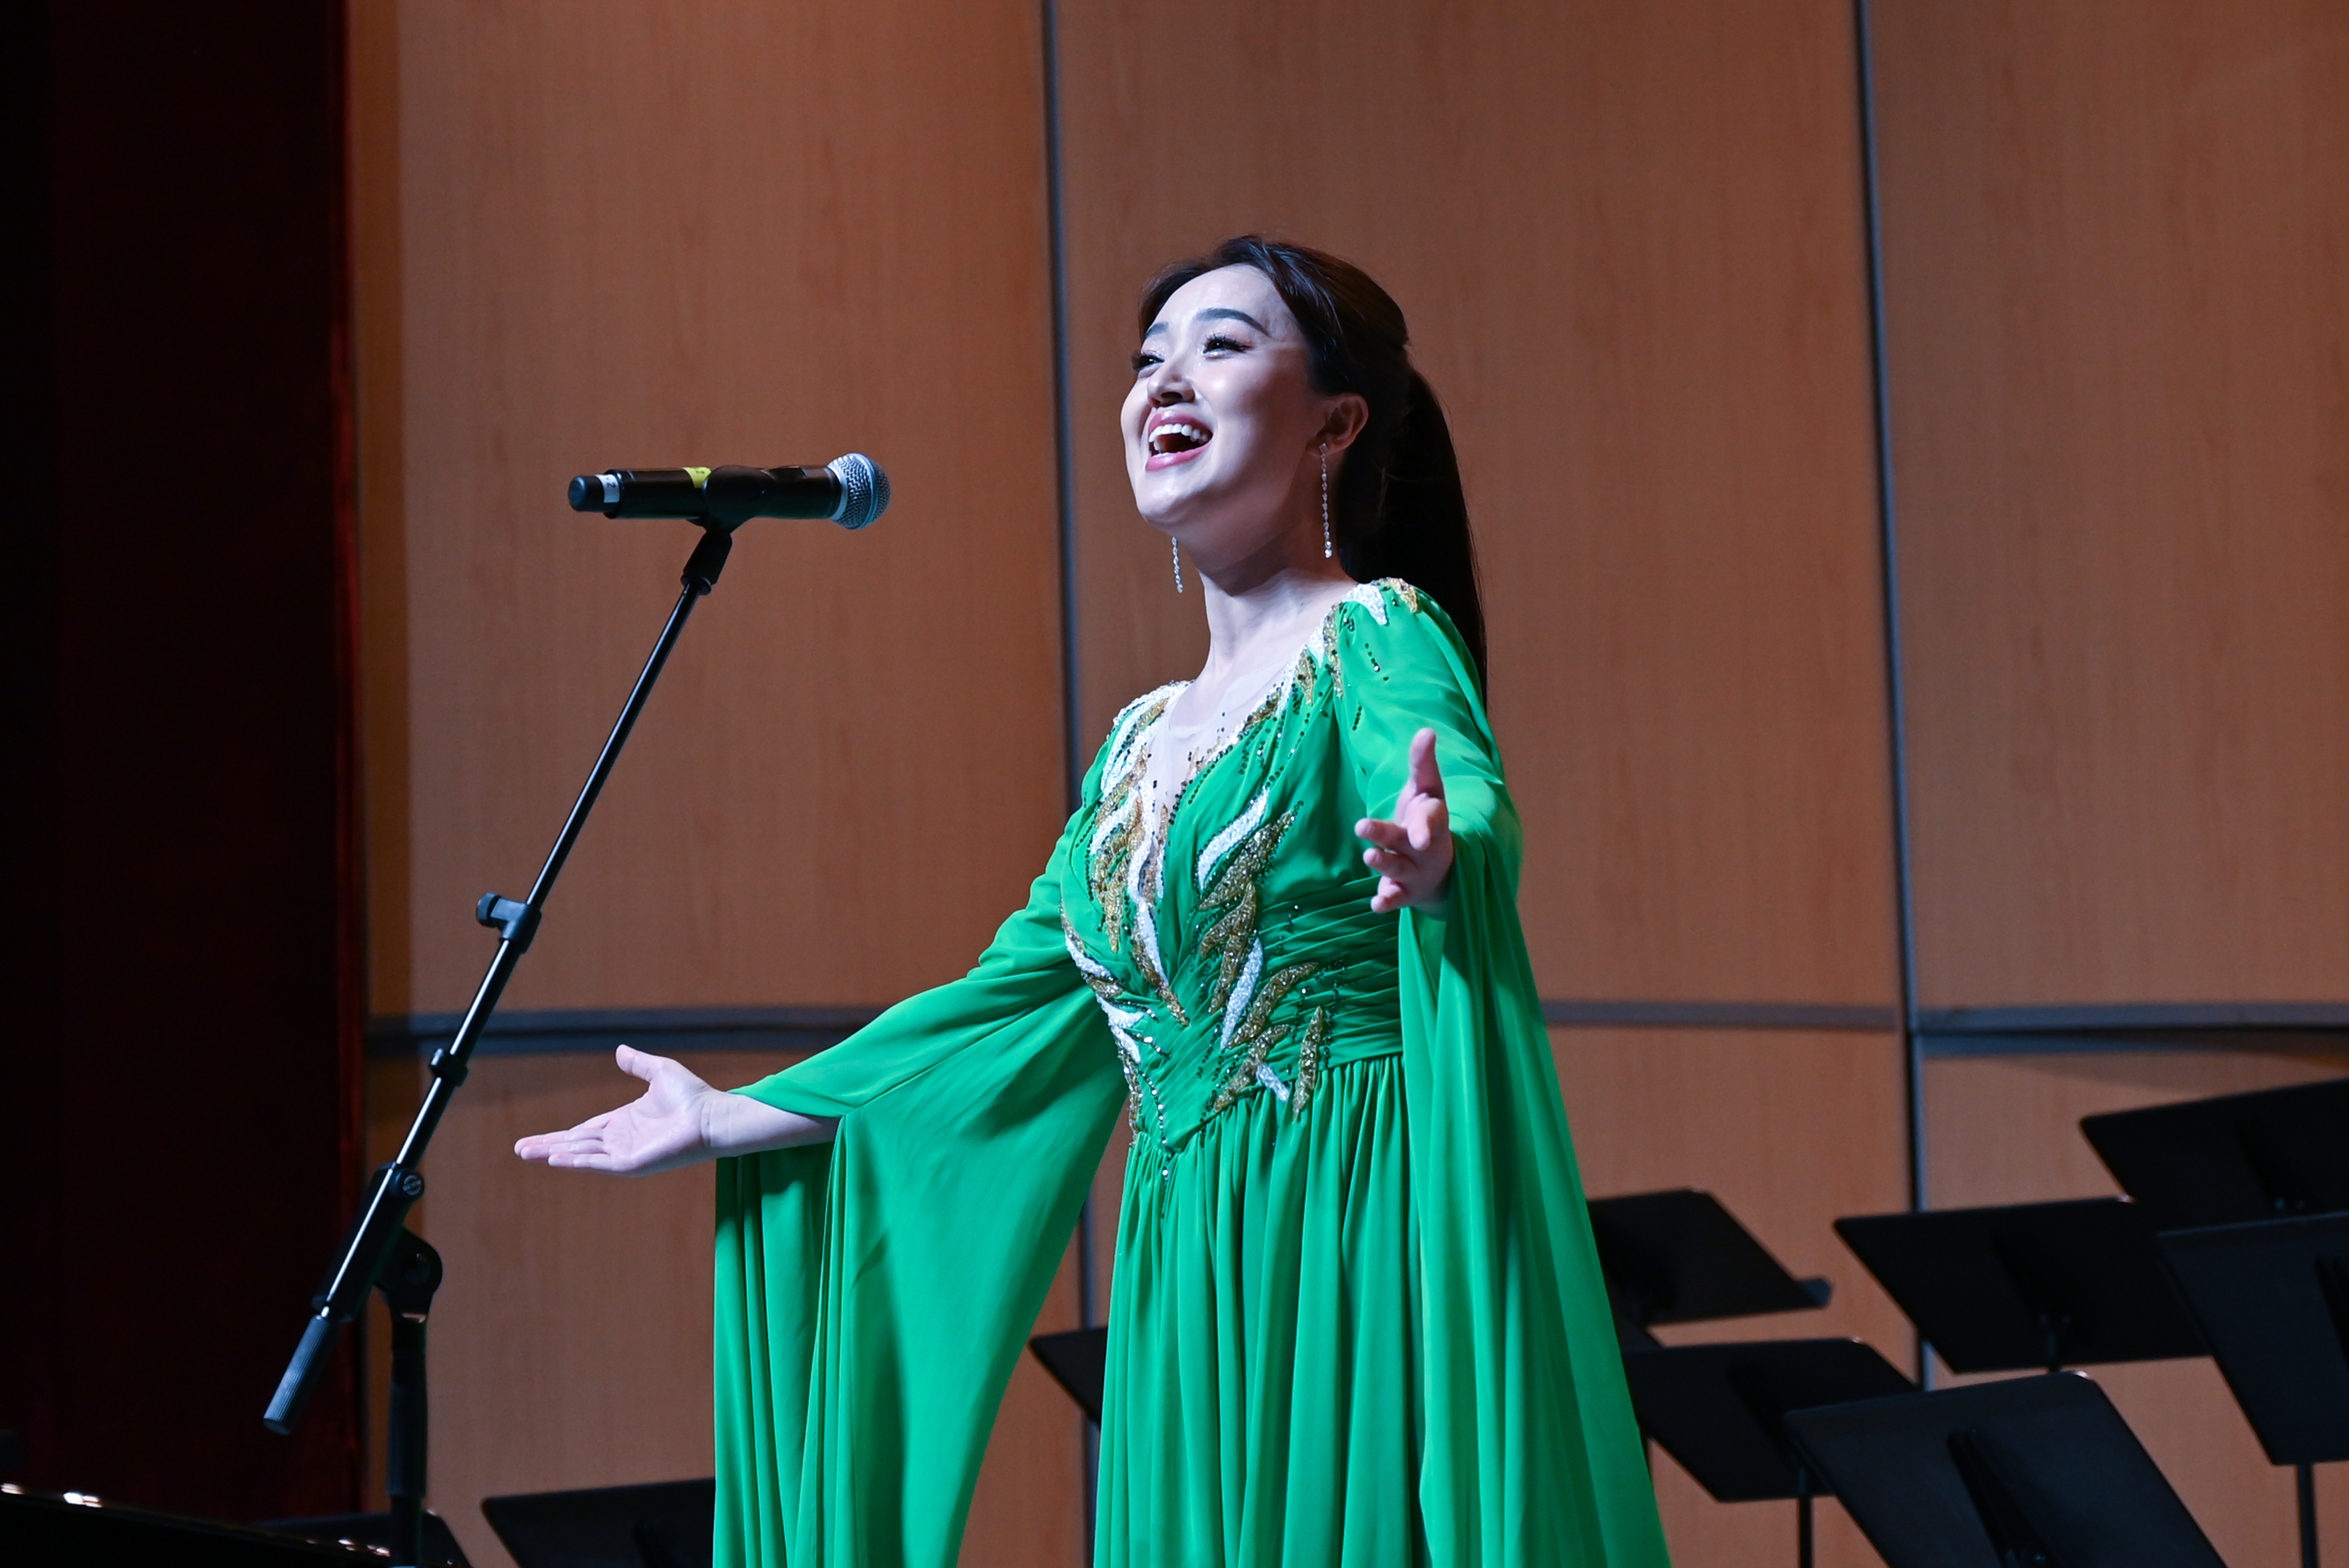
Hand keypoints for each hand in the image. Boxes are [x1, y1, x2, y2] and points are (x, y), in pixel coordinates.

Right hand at [514, 1045, 725, 1175]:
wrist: (713, 1115)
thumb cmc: (694, 1096)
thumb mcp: (660, 1072)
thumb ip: (638, 1063)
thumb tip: (620, 1050)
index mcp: (625, 1121)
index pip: (584, 1131)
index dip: (559, 1135)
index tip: (535, 1140)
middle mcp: (622, 1139)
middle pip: (576, 1144)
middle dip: (547, 1146)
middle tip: (519, 1150)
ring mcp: (627, 1153)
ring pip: (582, 1154)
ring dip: (555, 1153)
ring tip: (527, 1154)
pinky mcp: (634, 1163)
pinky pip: (600, 1164)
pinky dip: (577, 1162)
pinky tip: (556, 1159)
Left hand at [1355, 727, 1452, 914]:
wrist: (1443, 870)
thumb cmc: (1426, 821)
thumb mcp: (1427, 792)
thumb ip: (1423, 764)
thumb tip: (1426, 730)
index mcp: (1432, 821)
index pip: (1432, 818)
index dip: (1427, 823)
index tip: (1425, 825)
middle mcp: (1424, 848)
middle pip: (1405, 841)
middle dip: (1387, 835)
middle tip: (1364, 827)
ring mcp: (1414, 871)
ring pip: (1397, 869)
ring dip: (1383, 863)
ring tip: (1368, 856)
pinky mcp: (1404, 892)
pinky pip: (1397, 899)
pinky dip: (1388, 902)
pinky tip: (1375, 905)